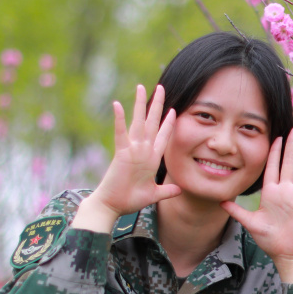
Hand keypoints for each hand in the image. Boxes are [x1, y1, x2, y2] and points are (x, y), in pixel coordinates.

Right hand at [72, 85, 179, 232]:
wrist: (112, 206)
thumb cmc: (130, 200)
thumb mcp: (154, 194)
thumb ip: (167, 191)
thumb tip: (179, 190)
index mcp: (151, 158)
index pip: (162, 136)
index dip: (168, 124)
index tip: (174, 110)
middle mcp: (142, 150)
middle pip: (151, 123)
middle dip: (157, 105)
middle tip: (161, 87)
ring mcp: (132, 150)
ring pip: (138, 123)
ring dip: (140, 105)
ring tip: (142, 88)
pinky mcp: (121, 153)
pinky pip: (120, 134)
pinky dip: (119, 120)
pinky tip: (117, 105)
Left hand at [220, 126, 292, 273]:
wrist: (284, 252)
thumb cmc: (268, 238)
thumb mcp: (250, 222)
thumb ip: (236, 210)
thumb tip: (220, 201)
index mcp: (271, 192)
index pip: (272, 167)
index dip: (274, 152)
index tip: (277, 137)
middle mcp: (286, 191)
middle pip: (289, 163)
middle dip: (292, 146)